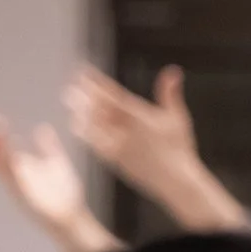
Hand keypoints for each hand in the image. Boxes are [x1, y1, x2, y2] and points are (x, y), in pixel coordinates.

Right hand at [0, 114, 119, 251]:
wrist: (72, 217)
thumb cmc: (63, 193)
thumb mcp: (56, 162)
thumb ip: (48, 146)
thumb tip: (41, 127)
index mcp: (19, 166)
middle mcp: (14, 175)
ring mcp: (17, 185)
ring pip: (2, 163)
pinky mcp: (26, 196)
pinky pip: (16, 180)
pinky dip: (13, 167)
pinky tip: (13, 154)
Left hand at [64, 63, 245, 231]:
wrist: (176, 181)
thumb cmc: (179, 148)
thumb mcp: (178, 118)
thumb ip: (170, 93)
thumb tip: (173, 70)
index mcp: (140, 117)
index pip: (113, 94)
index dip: (96, 82)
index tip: (85, 72)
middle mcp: (126, 130)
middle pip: (98, 108)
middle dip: (84, 95)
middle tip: (72, 86)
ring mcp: (118, 145)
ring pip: (92, 125)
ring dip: (80, 111)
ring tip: (71, 101)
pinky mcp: (114, 160)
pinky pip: (93, 142)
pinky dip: (84, 131)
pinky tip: (78, 125)